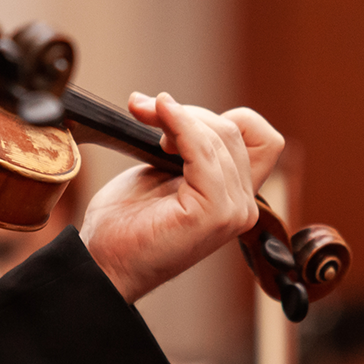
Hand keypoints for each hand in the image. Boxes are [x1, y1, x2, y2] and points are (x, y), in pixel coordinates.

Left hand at [79, 92, 283, 302]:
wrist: (104, 262)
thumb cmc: (127, 224)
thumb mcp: (161, 171)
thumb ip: (183, 144)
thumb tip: (170, 101)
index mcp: (234, 196)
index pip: (259, 137)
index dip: (221, 119)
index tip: (175, 124)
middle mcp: (242, 206)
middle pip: (234, 131)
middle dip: (188, 113)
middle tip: (146, 112)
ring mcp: (232, 212)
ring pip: (221, 137)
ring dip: (180, 118)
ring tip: (146, 121)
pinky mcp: (214, 214)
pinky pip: (206, 152)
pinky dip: (182, 125)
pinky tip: (158, 116)